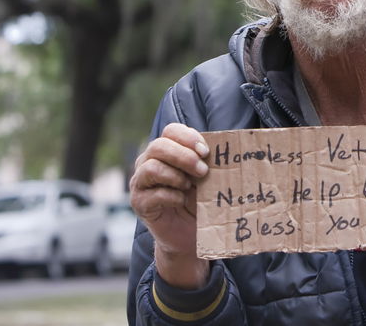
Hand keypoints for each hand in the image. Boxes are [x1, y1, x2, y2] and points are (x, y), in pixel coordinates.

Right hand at [129, 123, 210, 287]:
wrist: (190, 234)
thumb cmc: (199, 200)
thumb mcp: (206, 177)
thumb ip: (208, 160)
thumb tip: (226, 146)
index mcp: (165, 150)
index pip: (171, 131)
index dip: (188, 137)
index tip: (206, 152)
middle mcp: (148, 162)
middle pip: (159, 146)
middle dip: (184, 156)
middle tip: (203, 171)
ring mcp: (140, 182)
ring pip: (151, 168)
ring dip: (176, 176)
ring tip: (190, 186)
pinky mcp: (139, 203)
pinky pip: (152, 194)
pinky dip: (171, 196)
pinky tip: (181, 201)